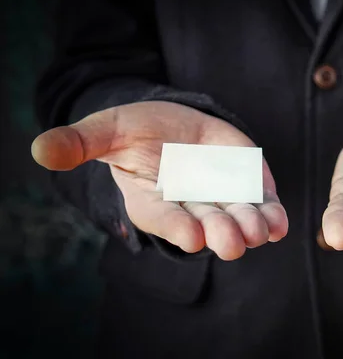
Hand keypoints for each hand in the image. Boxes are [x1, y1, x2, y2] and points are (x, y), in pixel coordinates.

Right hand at [31, 101, 287, 259]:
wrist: (176, 123)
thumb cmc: (138, 128)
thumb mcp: (109, 129)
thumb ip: (81, 142)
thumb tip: (40, 150)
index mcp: (153, 199)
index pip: (163, 217)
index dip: (176, 226)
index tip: (190, 234)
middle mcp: (188, 205)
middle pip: (205, 223)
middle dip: (219, 232)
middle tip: (230, 241)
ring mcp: (220, 197)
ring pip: (238, 218)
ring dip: (250, 227)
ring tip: (261, 231)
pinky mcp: (246, 185)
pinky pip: (261, 204)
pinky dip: (273, 214)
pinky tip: (281, 222)